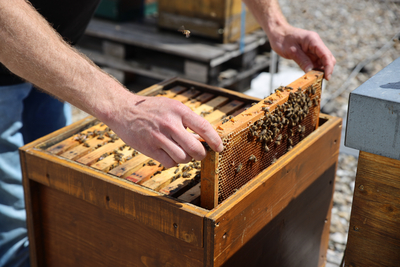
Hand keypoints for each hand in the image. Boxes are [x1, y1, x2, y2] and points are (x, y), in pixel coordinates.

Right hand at [106, 95, 223, 167]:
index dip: (215, 140)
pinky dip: (172, 162)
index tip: (219, 148)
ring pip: (183, 158)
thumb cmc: (151, 109)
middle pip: (196, 149)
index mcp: (179, 110)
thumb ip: (187, 120)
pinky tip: (168, 154)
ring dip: (185, 159)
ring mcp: (159, 137)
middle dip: (200, 154)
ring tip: (180, 152)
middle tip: (198, 154)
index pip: (203, 127)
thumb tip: (205, 137)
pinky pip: (170, 163)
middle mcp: (170, 124)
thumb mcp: (171, 106)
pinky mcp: (149, 148)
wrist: (122, 110)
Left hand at [268, 25, 335, 79]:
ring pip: (322, 61)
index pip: (326, 55)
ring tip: (314, 79)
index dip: (328, 67)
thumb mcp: (291, 51)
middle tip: (319, 80)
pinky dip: (314, 69)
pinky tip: (310, 75)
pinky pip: (315, 62)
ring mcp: (313, 48)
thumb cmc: (282, 40)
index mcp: (313, 40)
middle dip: (326, 69)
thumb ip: (302, 61)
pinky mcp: (309, 53)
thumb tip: (311, 72)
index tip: (327, 78)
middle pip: (328, 58)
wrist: (277, 32)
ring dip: (320, 70)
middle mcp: (316, 44)